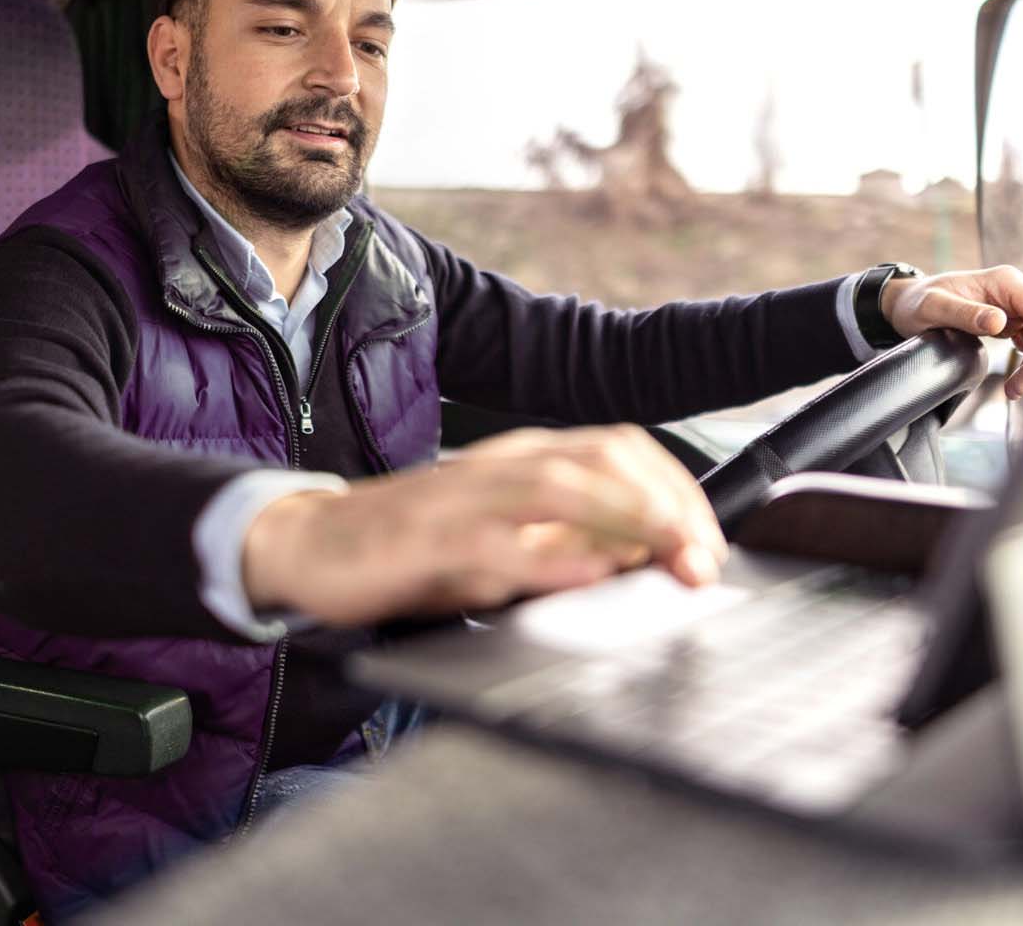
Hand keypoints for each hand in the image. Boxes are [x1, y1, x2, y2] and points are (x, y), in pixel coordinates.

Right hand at [241, 424, 727, 626]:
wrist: (314, 543)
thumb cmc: (411, 547)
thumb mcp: (500, 539)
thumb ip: (564, 543)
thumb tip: (639, 558)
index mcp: (522, 458)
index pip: (619, 449)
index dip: (676, 490)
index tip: (707, 543)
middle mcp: (500, 466)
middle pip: (604, 457)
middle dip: (667, 504)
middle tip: (700, 558)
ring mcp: (464, 498)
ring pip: (562, 486)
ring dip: (627, 519)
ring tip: (667, 554)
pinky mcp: (429, 539)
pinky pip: (498, 543)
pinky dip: (550, 558)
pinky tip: (585, 574)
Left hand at [880, 264, 1022, 400]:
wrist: (907, 304)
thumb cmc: (917, 302)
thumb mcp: (933, 308)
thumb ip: (965, 314)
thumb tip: (998, 322)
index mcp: (1004, 281)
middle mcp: (1014, 290)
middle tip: (1020, 389)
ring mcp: (1013, 305)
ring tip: (1015, 389)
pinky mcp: (1010, 320)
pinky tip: (1016, 377)